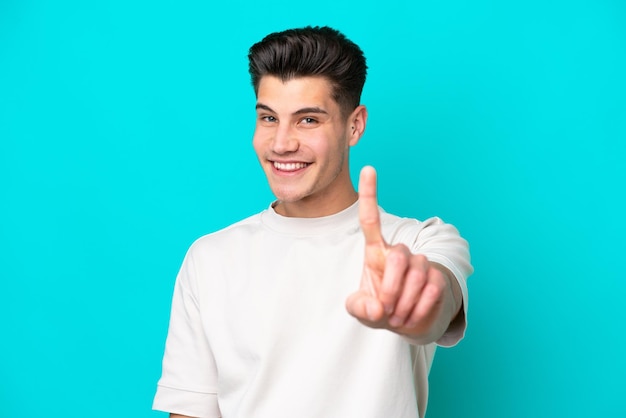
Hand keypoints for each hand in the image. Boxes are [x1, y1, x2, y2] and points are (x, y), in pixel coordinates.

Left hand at [345, 166, 459, 339]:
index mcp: (375, 252)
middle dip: (390, 288)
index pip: (370, 219)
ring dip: (404, 303)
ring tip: (397, 317)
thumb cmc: (379, 308)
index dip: (369, 194)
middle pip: (397, 257)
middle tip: (386, 312)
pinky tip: (411, 317)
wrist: (406, 322)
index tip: (368, 167)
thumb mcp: (361, 310)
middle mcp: (398, 251)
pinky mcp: (438, 277)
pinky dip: (418, 310)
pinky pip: (431, 290)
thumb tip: (376, 307)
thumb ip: (359, 308)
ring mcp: (420, 262)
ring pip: (416, 275)